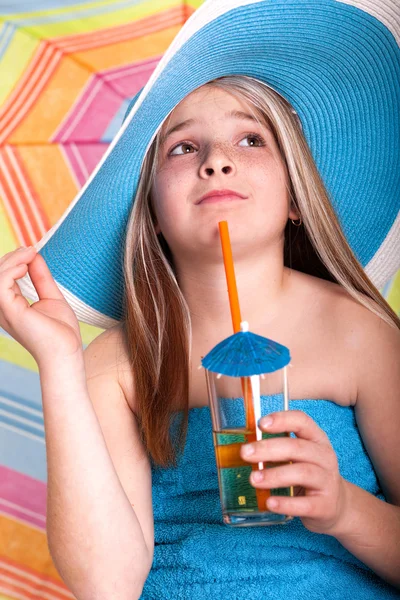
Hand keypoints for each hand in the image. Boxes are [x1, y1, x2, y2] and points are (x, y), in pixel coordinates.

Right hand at [0, 246, 82, 366]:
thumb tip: (34, 255)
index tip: (32, 251)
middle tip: (31, 249)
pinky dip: (12, 269)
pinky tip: (26, 266)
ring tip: (30, 253)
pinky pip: (0, 283)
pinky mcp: (9, 311)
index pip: (4, 277)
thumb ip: (40, 277)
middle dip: (12, 257)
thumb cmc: (61, 331)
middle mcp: (3, 308)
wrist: (67, 351)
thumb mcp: (51, 296)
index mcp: (11, 305)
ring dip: (12, 260)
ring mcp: (4, 310)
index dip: (15, 260)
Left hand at [240, 409, 348, 535]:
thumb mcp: (299, 456)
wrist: (337, 506)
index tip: (260, 423)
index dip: (282, 419)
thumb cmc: (310, 475)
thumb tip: (244, 445)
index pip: (302, 421)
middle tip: (245, 453)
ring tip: (253, 479)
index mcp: (316, 439)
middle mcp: (324, 457)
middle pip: (297, 448)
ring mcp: (327, 481)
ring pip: (302, 473)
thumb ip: (278, 447)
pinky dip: (286, 503)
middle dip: (268, 448)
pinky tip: (270, 502)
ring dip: (275, 475)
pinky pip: (305, 504)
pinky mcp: (325, 506)